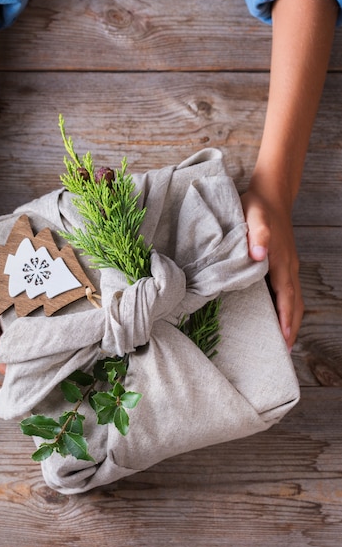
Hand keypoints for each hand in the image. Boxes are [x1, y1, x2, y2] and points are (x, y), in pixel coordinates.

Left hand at [241, 188, 303, 350]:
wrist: (271, 194)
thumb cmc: (256, 206)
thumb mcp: (252, 216)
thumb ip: (257, 235)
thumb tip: (260, 257)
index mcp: (280, 260)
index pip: (285, 296)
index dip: (285, 317)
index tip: (284, 338)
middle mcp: (288, 267)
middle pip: (294, 304)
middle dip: (291, 327)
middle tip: (284, 351)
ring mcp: (289, 266)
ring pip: (294, 299)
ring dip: (291, 321)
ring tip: (284, 343)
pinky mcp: (285, 264)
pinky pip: (289, 292)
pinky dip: (287, 309)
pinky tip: (279, 318)